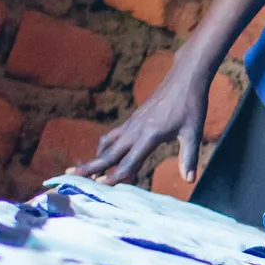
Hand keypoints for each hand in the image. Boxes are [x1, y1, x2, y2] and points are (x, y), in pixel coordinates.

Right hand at [74, 54, 211, 184]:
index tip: (101, 186)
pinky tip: (105, 154)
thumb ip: (189, 157)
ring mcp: (132, 123)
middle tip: (71, 176)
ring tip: (84, 169)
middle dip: (91, 166)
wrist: (184, 78)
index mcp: (150, 135)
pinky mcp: (133, 119)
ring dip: (96, 157)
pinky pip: (114, 135)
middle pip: (109, 153)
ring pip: (108, 143)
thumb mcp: (193, 132)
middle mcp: (136, 129)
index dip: (115, 176)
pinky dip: (106, 146)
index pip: (129, 162)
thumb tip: (189, 179)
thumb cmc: (191, 105)